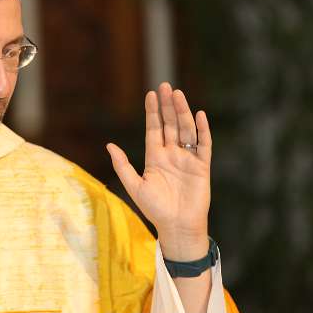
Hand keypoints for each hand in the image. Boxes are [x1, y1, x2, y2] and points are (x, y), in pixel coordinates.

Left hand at [106, 83, 210, 259]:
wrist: (176, 226)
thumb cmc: (154, 209)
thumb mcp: (134, 185)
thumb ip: (122, 165)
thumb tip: (109, 145)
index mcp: (155, 157)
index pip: (154, 129)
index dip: (153, 112)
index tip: (151, 94)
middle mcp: (172, 154)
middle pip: (170, 124)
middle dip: (168, 106)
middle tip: (166, 86)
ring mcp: (187, 159)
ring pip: (186, 130)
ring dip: (183, 113)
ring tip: (179, 95)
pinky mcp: (201, 167)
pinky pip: (203, 145)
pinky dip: (202, 130)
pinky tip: (199, 115)